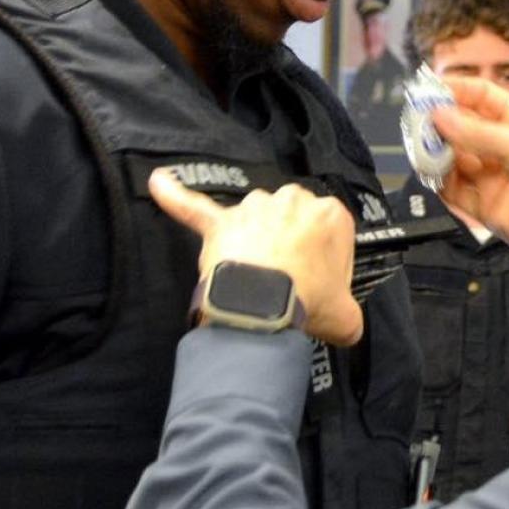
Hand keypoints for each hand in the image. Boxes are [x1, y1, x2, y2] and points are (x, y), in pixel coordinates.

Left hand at [149, 171, 363, 346]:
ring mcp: (254, 209)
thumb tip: (347, 325)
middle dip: (291, 247)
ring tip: (257, 276)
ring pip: (255, 219)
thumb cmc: (308, 303)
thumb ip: (351, 315)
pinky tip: (158, 182)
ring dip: (255, 240)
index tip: (319, 286)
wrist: (264, 309)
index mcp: (331, 215)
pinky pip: (193, 207)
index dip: (326, 265)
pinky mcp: (221, 224)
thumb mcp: (347, 317)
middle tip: (289, 282)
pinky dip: (174, 196)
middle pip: (293, 221)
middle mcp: (294, 201)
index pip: (332, 235)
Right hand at [430, 76, 508, 264]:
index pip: (480, 96)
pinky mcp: (480, 202)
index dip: (456, 89)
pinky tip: (432, 172)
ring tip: (423, 147)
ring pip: (453, 158)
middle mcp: (500, 144)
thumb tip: (438, 116)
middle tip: (419, 120)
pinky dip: (439, 180)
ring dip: (436, 152)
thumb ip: (474, 132)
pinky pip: (452, 189)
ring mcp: (489, 174)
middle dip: (440, 123)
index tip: (431, 87)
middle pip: (461, 127)